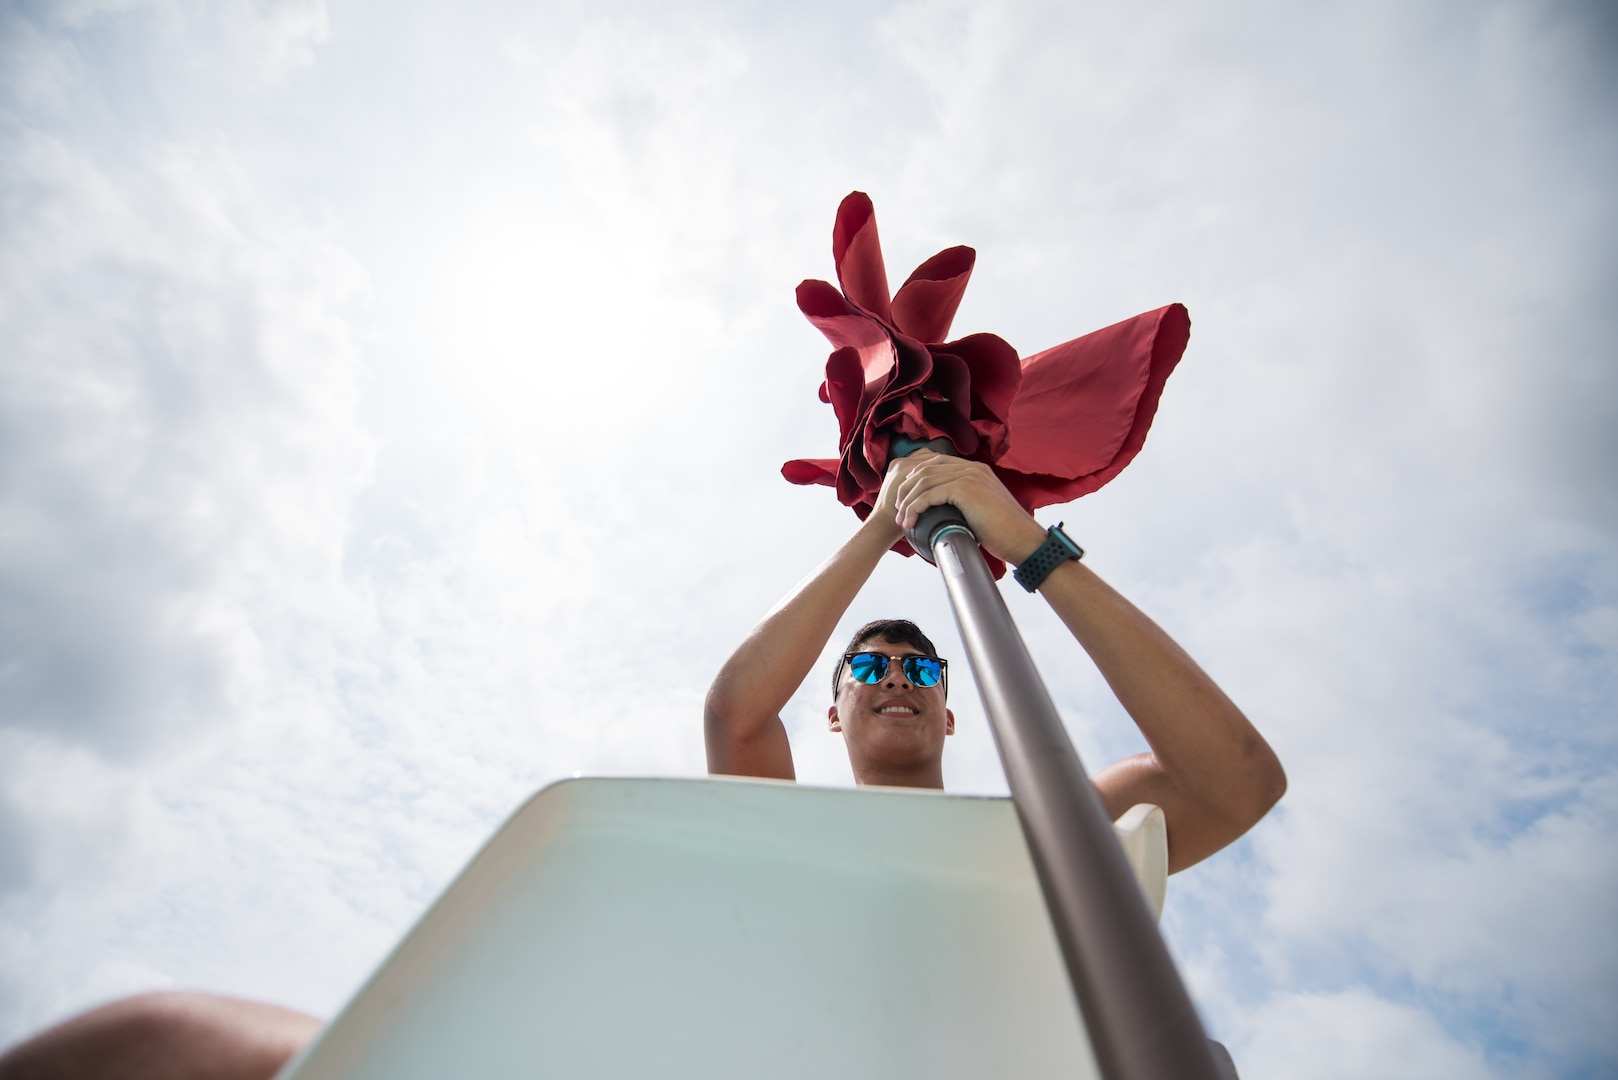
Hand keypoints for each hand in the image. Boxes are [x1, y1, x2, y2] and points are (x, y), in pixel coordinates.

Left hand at [891, 452, 1046, 564]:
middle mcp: (971, 468)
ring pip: (924, 480)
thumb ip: (964, 504)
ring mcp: (969, 475)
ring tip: (901, 520)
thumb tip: (942, 514)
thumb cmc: (1004, 533)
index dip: (916, 481)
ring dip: (907, 501)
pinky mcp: (966, 488)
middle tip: (897, 510)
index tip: (906, 501)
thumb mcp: (981, 511)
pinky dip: (915, 507)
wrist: (1023, 540)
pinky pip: (929, 494)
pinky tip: (910, 521)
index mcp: (975, 470)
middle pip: (925, 469)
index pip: (936, 464)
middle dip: (906, 489)